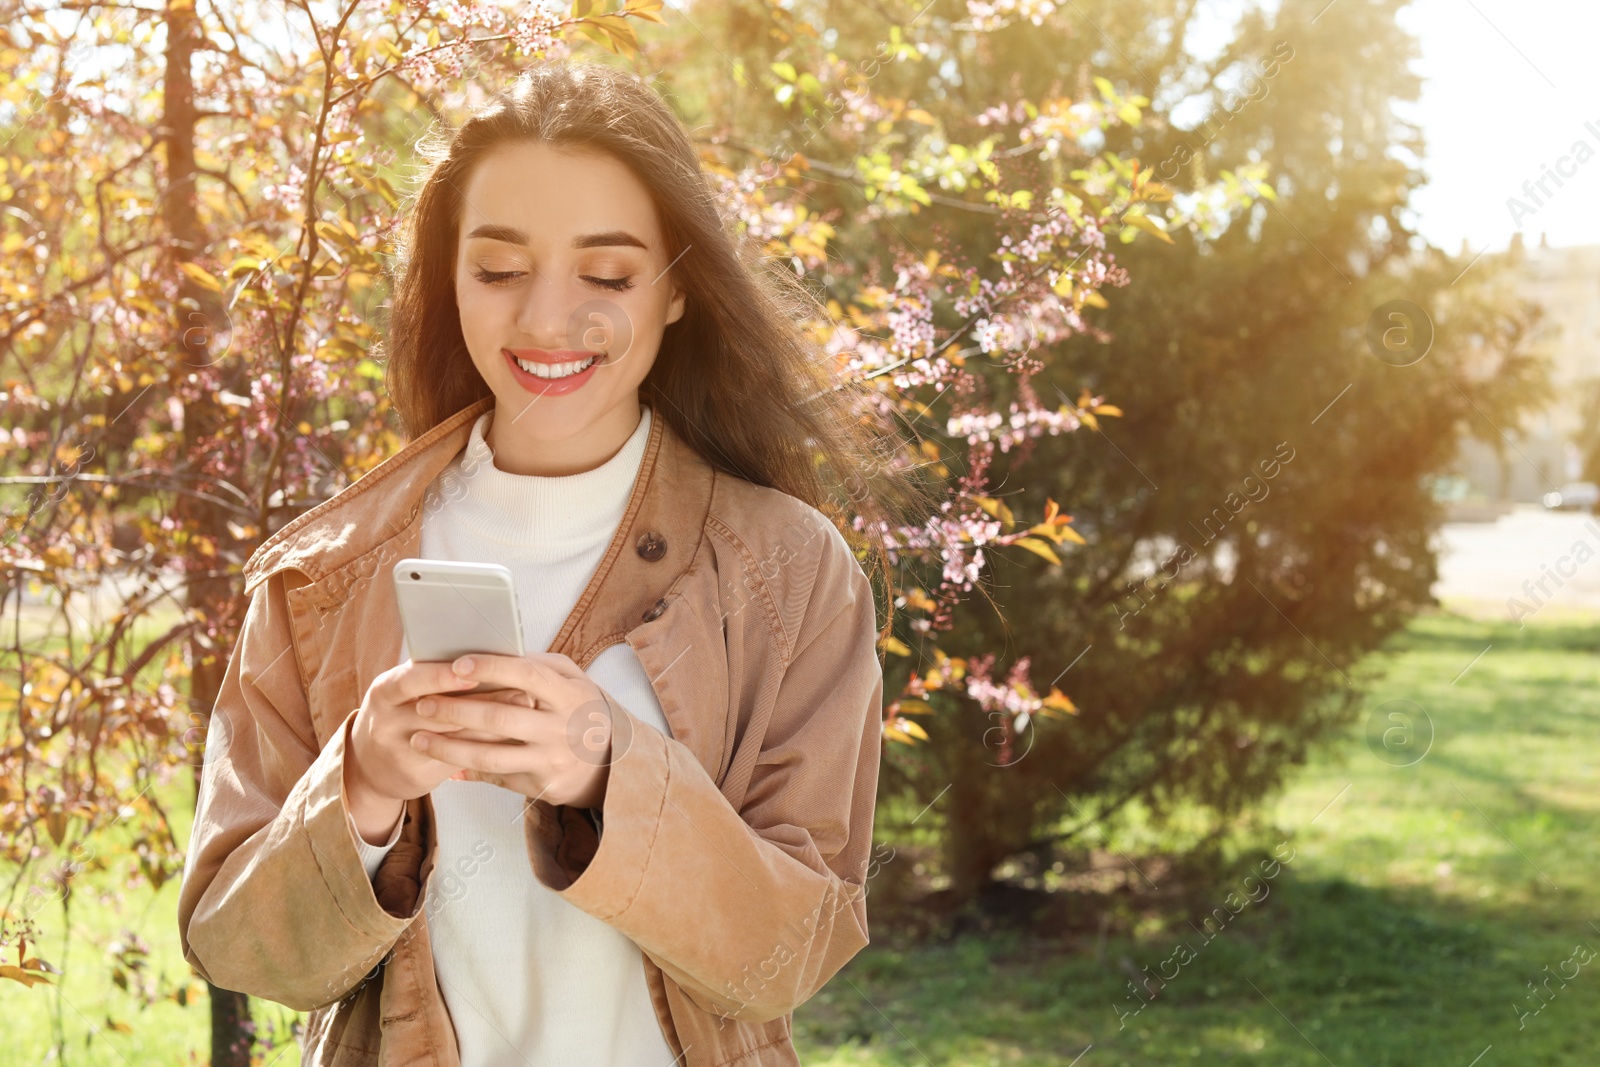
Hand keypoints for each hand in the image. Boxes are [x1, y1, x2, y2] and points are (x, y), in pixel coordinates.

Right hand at [347, 659, 523, 813]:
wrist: (368, 767)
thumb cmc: (398, 714)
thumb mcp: (402, 691)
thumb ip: (433, 676)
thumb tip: (484, 656)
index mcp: (384, 692)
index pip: (412, 680)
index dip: (442, 676)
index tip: (472, 671)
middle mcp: (387, 723)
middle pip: (439, 711)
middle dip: (483, 699)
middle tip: (520, 689)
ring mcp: (400, 752)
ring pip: (454, 737)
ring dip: (493, 722)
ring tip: (525, 708)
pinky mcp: (417, 776)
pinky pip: (458, 759)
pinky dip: (487, 745)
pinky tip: (513, 735)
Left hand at [407, 652, 615, 809]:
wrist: (609, 762)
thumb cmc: (581, 710)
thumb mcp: (573, 681)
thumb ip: (539, 666)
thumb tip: (495, 652)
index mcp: (569, 695)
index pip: (526, 676)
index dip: (491, 669)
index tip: (458, 664)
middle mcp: (561, 728)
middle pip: (500, 718)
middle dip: (456, 710)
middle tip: (423, 703)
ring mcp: (551, 760)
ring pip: (491, 755)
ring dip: (449, 747)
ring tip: (419, 737)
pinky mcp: (540, 785)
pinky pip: (496, 776)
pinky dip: (466, 770)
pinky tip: (442, 763)